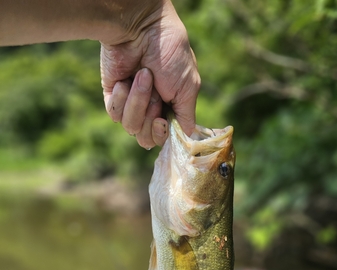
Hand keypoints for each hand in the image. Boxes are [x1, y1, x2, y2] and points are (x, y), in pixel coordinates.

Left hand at [100, 0, 199, 148]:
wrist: (142, 29)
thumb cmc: (171, 54)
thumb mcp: (189, 87)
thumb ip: (187, 117)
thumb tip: (187, 137)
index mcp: (169, 108)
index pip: (162, 138)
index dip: (161, 134)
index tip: (162, 119)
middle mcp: (149, 109)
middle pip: (145, 138)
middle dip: (149, 116)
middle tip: (155, 92)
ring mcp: (130, 104)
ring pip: (130, 126)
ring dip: (138, 100)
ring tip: (142, 76)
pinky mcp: (112, 96)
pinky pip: (114, 114)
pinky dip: (121, 97)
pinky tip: (125, 79)